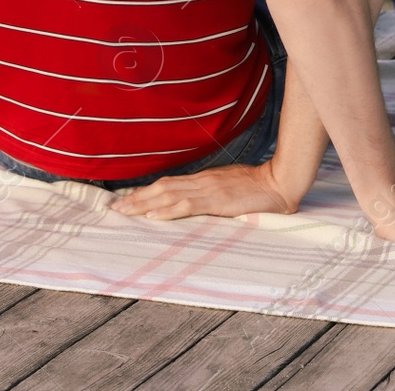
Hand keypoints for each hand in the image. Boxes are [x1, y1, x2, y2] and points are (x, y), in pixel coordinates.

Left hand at [110, 162, 298, 219]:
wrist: (279, 182)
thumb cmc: (258, 186)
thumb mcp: (230, 187)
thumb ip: (213, 192)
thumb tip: (197, 201)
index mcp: (204, 178)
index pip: (168, 183)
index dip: (146, 190)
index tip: (127, 198)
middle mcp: (201, 181)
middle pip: (162, 187)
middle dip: (137, 197)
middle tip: (116, 207)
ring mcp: (208, 190)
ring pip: (168, 195)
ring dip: (144, 204)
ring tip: (126, 211)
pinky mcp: (217, 201)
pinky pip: (187, 206)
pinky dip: (168, 210)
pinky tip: (153, 215)